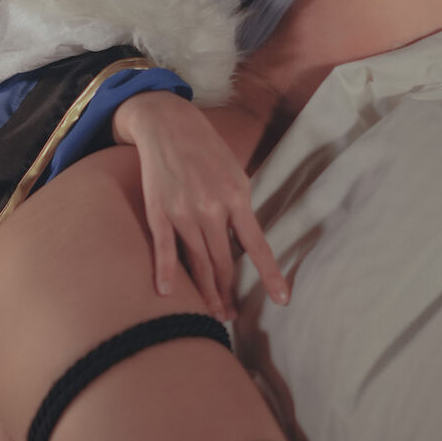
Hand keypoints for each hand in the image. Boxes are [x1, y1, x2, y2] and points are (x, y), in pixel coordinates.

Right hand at [113, 91, 288, 320]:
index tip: (282, 300)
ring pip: (197, 262)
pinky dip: (166, 271)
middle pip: (223, 263)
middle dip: (228, 294)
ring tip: (212, 314)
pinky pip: (164, 247)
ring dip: (205, 292)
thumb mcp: (235, 172)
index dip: (270, 275)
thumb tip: (246, 238)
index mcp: (237, 198)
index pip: (258, 246)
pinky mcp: (159, 211)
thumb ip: (240, 206)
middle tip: (230, 317)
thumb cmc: (206, 149)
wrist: (167, 122)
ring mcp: (183, 212)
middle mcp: (212, 209)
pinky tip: (168, 293)